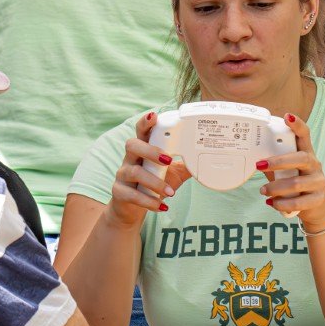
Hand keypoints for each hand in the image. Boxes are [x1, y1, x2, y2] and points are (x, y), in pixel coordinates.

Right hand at [108, 112, 191, 228]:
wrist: (132, 209)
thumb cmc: (151, 187)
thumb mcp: (171, 174)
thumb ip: (184, 165)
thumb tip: (205, 158)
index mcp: (142, 150)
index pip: (141, 131)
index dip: (145, 122)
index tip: (154, 116)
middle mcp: (129, 159)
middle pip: (132, 145)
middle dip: (150, 150)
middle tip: (168, 160)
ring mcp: (122, 176)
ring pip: (134, 172)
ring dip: (155, 182)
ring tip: (171, 193)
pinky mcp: (119, 193)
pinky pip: (132, 195)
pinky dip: (148, 201)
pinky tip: (161, 206)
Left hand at [259, 112, 324, 230]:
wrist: (318, 208)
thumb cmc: (298, 185)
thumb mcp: (289, 172)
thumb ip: (276, 165)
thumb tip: (255, 160)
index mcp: (307, 155)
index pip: (305, 136)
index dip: (298, 125)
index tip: (288, 116)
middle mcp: (315, 166)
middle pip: (301, 158)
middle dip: (279, 162)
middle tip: (260, 165)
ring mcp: (318, 183)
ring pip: (296, 183)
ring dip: (275, 187)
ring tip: (263, 191)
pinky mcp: (317, 200)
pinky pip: (297, 202)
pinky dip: (281, 203)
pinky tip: (272, 203)